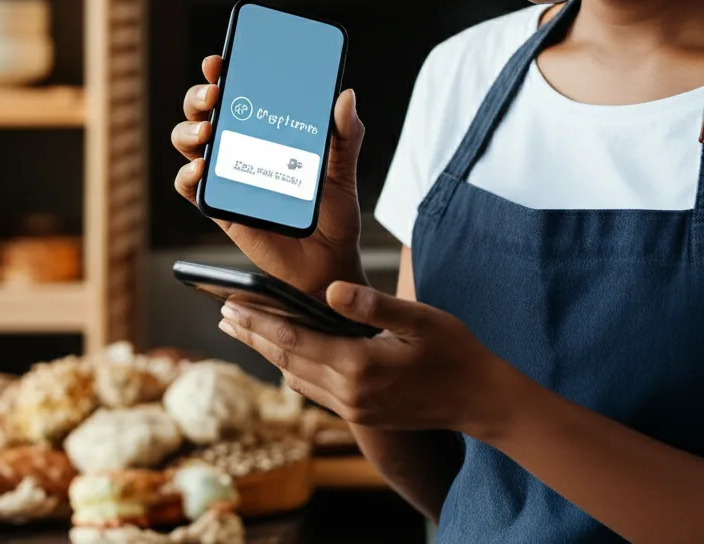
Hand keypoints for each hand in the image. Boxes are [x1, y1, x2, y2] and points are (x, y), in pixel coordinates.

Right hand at [171, 55, 366, 295]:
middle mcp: (241, 148)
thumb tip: (346, 95)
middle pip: (204, 111)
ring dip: (189, 128)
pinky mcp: (221, 208)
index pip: (238, 92)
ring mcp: (228, 176)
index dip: (222, 72)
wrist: (329, 263)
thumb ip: (346, 133)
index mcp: (267, 130)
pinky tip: (202, 166)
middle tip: (215, 93)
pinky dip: (188, 173)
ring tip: (208, 129)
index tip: (220, 60)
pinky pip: (191, 187)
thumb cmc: (333, 214)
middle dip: (199, 95)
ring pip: (189, 142)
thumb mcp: (344, 168)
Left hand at [217, 280, 508, 434]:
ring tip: (246, 333)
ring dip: (269, 355)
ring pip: (297, 379)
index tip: (229, 307)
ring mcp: (355, 409)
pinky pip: (315, 391)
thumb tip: (331, 289)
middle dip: (253, 337)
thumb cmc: (455, 351)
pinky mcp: (363, 415)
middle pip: (287, 362)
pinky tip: (288, 357)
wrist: (480, 401)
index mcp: (360, 366)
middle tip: (223, 317)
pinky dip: (293, 370)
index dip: (258, 323)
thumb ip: (373, 304)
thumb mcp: (420, 318)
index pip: (294, 341)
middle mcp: (350, 393)